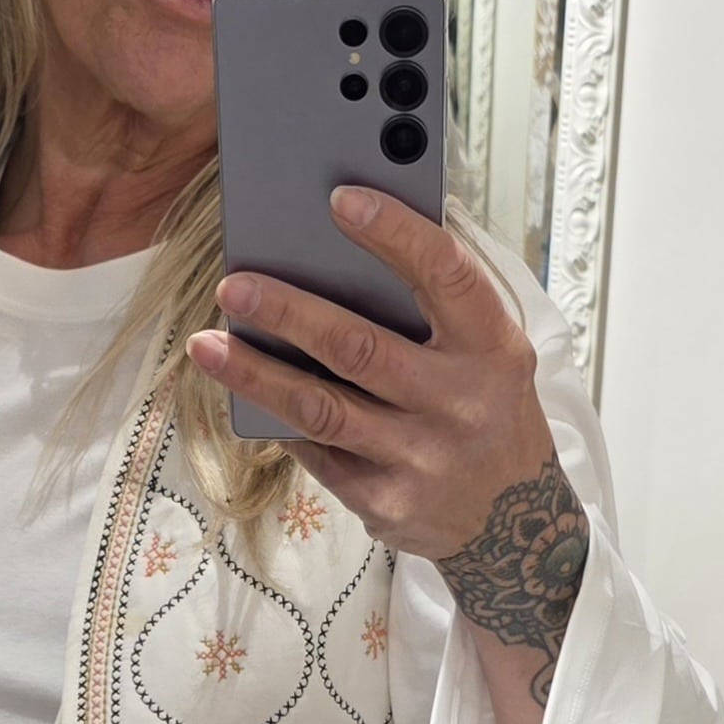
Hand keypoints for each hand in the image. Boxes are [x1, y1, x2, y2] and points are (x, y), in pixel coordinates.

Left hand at [185, 186, 557, 562]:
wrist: (518, 525)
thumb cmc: (486, 411)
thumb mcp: (488, 353)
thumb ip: (434, 306)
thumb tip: (344, 241)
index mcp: (492, 348)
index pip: (445, 275)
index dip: (395, 234)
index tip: (341, 198)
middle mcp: (460, 404)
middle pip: (360, 348)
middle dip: (289, 312)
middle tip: (233, 285)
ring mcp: (422, 458)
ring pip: (321, 408)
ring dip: (255, 372)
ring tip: (205, 344)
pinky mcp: (386, 501)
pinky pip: (315, 451)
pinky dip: (274, 417)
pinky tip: (240, 390)